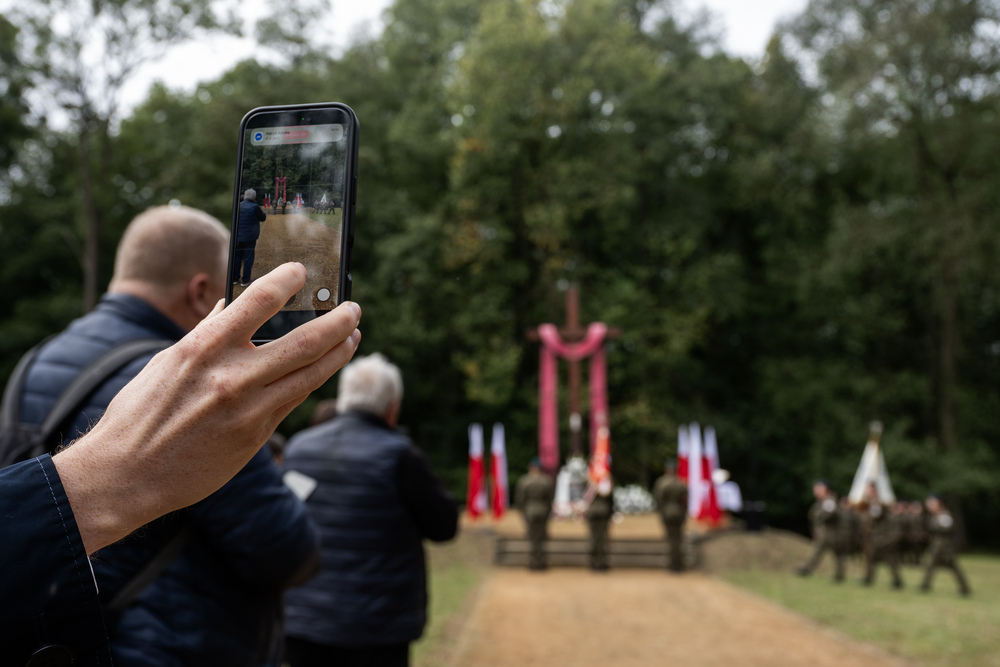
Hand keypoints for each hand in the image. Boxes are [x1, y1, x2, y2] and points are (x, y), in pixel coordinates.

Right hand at [53, 263, 360, 553]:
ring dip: (339, 352)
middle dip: (338, 321)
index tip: (301, 271)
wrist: (127, 475)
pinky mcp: (257, 435)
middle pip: (305, 341)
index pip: (258, 301)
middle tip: (353, 308)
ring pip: (311, 374)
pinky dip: (313, 380)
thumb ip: (205, 333)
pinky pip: (294, 400)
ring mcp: (249, 408)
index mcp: (203, 348)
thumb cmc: (140, 414)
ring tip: (352, 337)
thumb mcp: (167, 362)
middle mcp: (233, 376)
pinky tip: (324, 369)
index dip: (287, 280)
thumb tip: (228, 305)